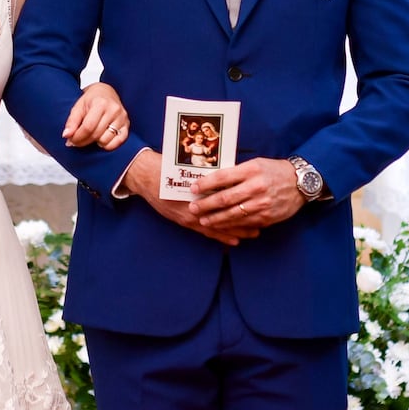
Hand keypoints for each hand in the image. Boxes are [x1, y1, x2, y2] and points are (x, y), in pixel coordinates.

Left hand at [63, 82, 128, 149]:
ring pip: (106, 140)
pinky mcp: (127, 124)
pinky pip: (118, 141)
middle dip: (83, 141)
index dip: (78, 137)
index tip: (71, 141)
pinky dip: (108, 145)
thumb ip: (71, 121)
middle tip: (77, 141)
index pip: (88, 127)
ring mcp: (122, 118)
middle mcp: (113, 110)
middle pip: (96, 134)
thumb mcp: (78, 107)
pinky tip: (101, 140)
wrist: (106, 92)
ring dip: (96, 142)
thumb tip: (66, 135)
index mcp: (100, 103)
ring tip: (91, 136)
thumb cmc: (91, 100)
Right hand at [121, 149, 259, 245]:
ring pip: (219, 226)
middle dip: (244, 220)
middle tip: (261, 224)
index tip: (259, 206)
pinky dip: (221, 236)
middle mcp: (197, 205)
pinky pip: (206, 232)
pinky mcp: (184, 220)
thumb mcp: (191, 169)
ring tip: (252, 234)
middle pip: (226, 215)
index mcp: (201, 190)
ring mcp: (190, 215)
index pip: (227, 200)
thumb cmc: (168, 169)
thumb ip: (209, 176)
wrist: (147, 176)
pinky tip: (233, 241)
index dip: (244, 205)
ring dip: (236, 230)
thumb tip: (230, 174)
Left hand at [188, 157, 304, 231]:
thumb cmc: (274, 171)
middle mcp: (255, 187)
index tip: (193, 188)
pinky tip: (221, 227)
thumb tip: (213, 181)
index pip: (222, 177)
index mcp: (251, 170)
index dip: (205, 184)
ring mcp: (261, 204)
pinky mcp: (267, 217)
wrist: (300, 182)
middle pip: (224, 198)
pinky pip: (245, 223)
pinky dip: (231, 226)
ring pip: (233, 214)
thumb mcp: (255, 164)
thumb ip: (236, 173)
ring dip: (215, 219)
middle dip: (205, 205)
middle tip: (192, 208)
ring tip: (203, 220)